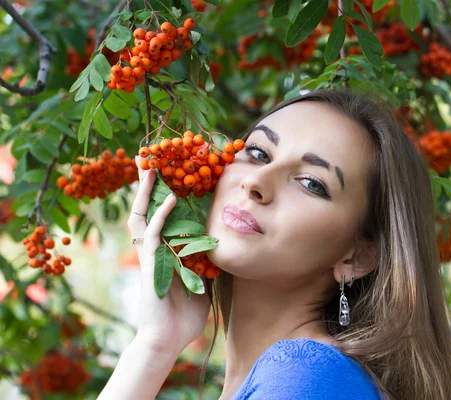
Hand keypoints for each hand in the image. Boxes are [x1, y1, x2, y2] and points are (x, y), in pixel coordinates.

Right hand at [127, 156, 211, 354]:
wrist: (168, 339)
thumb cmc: (184, 315)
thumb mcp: (204, 282)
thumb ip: (208, 263)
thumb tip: (225, 248)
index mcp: (165, 251)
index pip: (162, 216)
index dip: (163, 194)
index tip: (172, 174)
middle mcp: (154, 249)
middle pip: (145, 209)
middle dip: (147, 186)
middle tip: (149, 160)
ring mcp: (150, 255)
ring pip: (141, 215)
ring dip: (145, 192)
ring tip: (150, 167)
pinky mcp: (149, 264)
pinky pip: (153, 234)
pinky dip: (162, 216)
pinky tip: (172, 200)